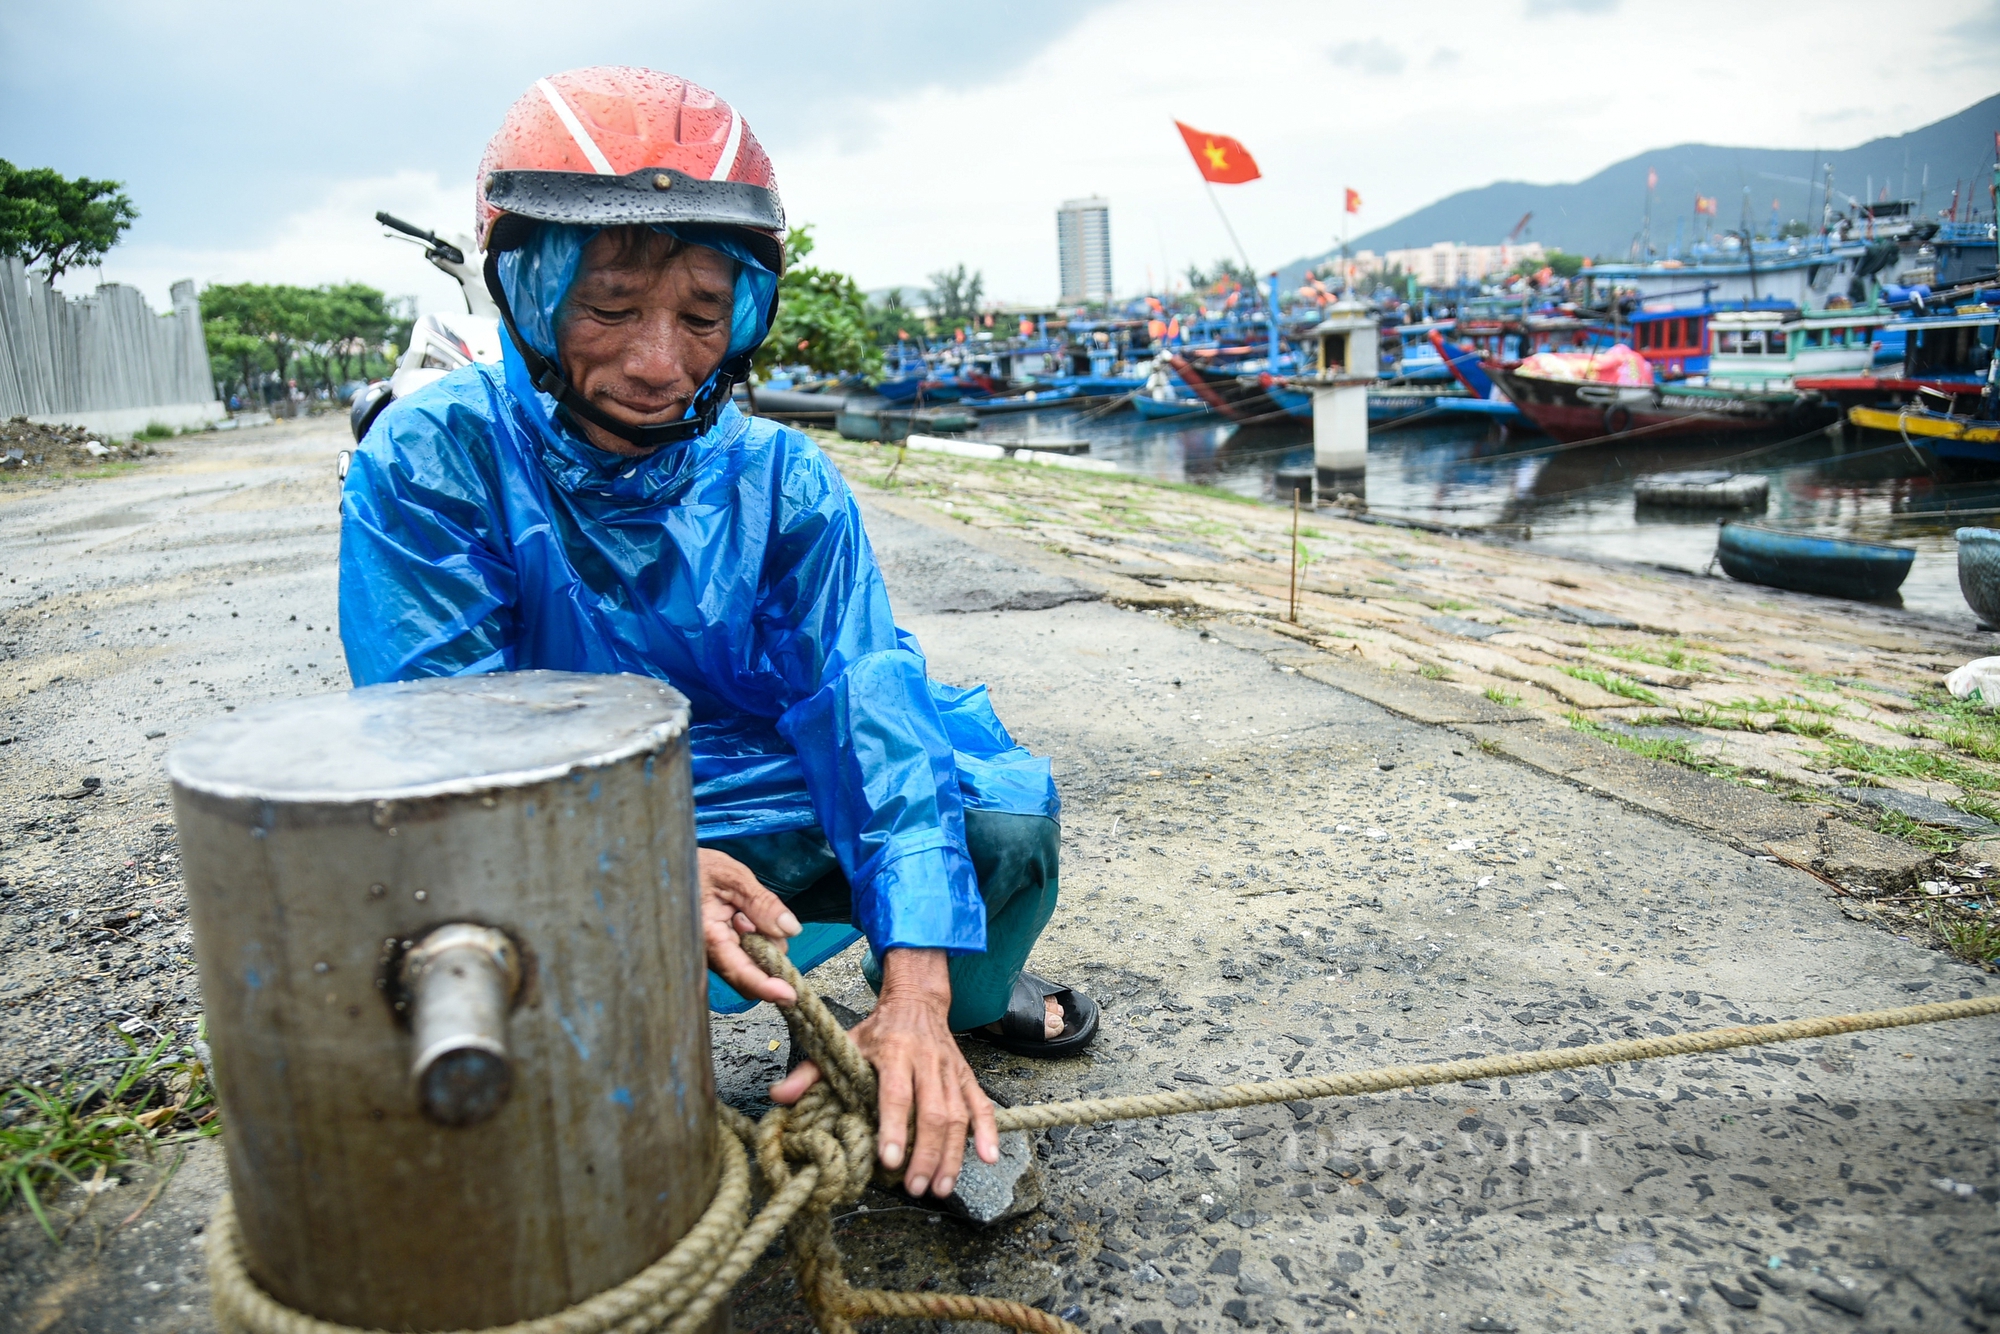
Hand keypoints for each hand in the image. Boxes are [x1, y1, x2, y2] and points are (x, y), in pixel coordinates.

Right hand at [698, 848, 801, 1004]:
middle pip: (753, 971)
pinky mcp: (717, 951)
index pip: (741, 972)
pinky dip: (751, 936)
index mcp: (708, 937)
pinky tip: (737, 916)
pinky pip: (744, 952)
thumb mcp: (732, 877)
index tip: (789, 995)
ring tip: (738, 909)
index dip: (766, 987)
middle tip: (751, 913)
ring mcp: (712, 955)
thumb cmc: (693, 868)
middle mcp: (708, 954)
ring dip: (759, 938)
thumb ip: (762, 903)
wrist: (670, 867)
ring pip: (751, 961)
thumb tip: (790, 929)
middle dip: (767, 949)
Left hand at [771, 948, 998, 1197]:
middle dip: (925, 1153)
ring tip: (941, 1188)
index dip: (894, 1127)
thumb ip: (811, 1072)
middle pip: (931, 1111)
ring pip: (957, 1115)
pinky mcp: (967, 1076)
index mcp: (893, 1052)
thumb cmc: (876, 1030)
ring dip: (951, 1154)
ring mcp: (951, 1070)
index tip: (890, 1160)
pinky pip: (982, 1105)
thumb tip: (778, 1096)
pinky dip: (987, 1131)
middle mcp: (926, 1061)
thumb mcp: (842, 1042)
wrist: (917, 1000)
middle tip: (914, 1188)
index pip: (896, 1094)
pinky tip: (987, 1158)